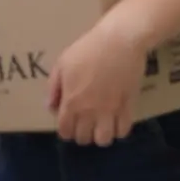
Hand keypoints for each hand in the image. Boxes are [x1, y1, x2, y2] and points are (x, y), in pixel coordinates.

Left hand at [49, 15, 148, 145]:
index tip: (69, 125)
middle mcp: (90, 111)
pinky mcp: (128, 106)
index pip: (65, 131)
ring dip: (100, 136)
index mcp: (72, 102)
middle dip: (82, 135)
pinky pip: (124, 130)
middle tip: (84, 125)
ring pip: (104, 140)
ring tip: (100, 126)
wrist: (120, 40)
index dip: (66, 131)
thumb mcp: (62, 64)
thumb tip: (50, 108)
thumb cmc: (87, 49)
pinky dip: (119, 130)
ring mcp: (110, 110)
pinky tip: (116, 122)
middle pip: (84, 138)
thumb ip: (53, 88)